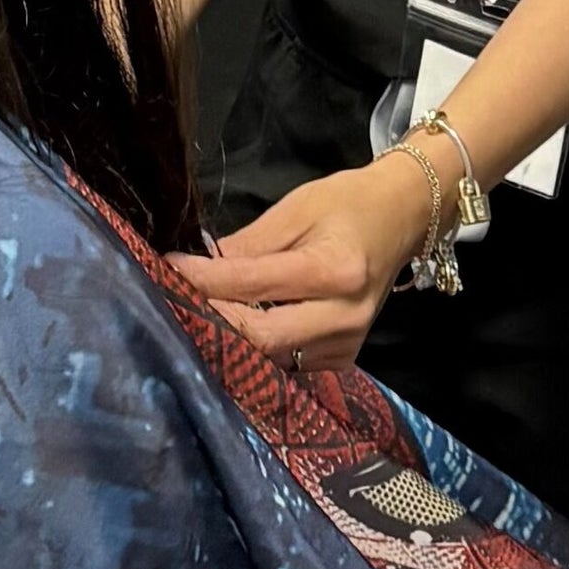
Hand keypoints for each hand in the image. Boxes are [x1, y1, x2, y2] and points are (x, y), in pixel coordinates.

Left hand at [168, 155, 438, 372]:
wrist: (402, 219)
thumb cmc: (347, 205)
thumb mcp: (296, 208)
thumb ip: (248, 244)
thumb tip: (196, 267)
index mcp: (335, 269)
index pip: (253, 284)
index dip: (204, 280)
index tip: (167, 269)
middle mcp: (344, 315)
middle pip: (260, 337)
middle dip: (212, 321)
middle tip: (175, 302)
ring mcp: (347, 344)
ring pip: (270, 356)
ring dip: (231, 337)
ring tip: (199, 313)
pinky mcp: (343, 359)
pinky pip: (287, 363)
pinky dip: (257, 348)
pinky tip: (237, 327)